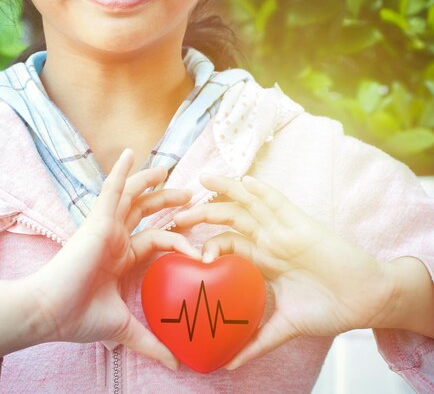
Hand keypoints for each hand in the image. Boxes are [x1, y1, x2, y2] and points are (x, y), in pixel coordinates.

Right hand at [29, 149, 199, 369]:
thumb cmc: (79, 317)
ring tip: (171, 173)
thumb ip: (151, 341)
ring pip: (131, 196)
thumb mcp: (125, 328)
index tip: (199, 246)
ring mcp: (105, 227)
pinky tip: (130, 153)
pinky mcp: (97, 221)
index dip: (177, 237)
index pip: (154, 238)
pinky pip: (111, 190)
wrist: (52, 312)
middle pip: (145, 212)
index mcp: (120, 257)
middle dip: (166, 201)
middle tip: (190, 196)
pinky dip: (120, 172)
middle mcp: (114, 238)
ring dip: (151, 183)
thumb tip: (176, 365)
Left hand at [173, 174, 393, 369]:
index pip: (225, 242)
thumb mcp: (285, 326)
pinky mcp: (302, 225)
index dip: (202, 241)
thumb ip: (258, 340)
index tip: (178, 246)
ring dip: (226, 191)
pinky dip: (261, 191)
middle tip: (177, 213)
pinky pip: (279, 203)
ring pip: (250, 205)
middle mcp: (269, 241)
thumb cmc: (329, 310)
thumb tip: (230, 365)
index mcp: (262, 259)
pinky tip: (244, 181)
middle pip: (230, 220)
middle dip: (203, 213)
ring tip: (203, 179)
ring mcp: (284, 231)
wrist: (367, 301)